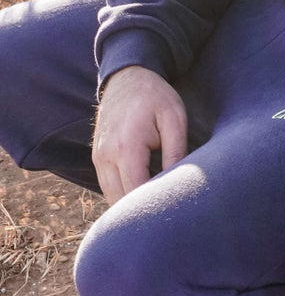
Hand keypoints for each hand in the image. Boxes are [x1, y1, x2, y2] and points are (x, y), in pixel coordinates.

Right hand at [92, 65, 188, 204]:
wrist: (127, 76)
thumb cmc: (155, 96)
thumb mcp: (174, 119)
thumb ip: (176, 152)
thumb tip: (177, 185)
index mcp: (126, 147)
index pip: (136, 193)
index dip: (153, 208)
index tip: (173, 215)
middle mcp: (105, 156)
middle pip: (120, 201)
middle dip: (141, 213)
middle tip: (167, 218)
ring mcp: (98, 157)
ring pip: (111, 197)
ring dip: (130, 206)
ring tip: (156, 209)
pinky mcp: (97, 157)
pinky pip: (108, 186)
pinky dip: (123, 194)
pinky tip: (143, 195)